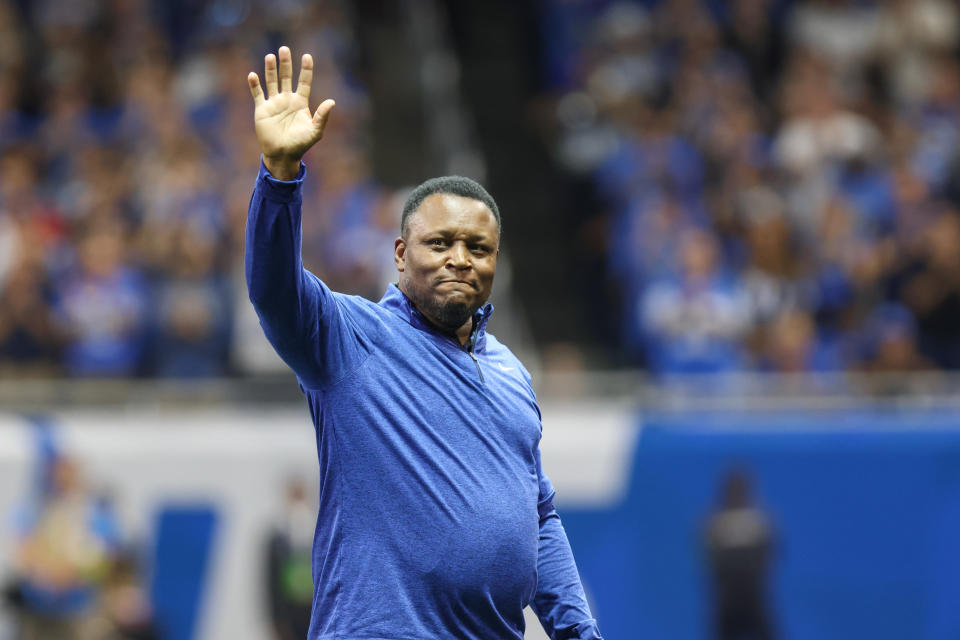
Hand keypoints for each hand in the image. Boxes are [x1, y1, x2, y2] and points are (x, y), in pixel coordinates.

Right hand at [248, 46, 335, 179]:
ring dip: (270, 69)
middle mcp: (287, 100)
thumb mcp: (315, 131)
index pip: (304, 82)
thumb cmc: (300, 145)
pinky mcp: (262, 110)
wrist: (283, 155)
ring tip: (270, 56)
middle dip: (285, 64)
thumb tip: (332, 101)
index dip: (306, 69)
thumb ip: (322, 116)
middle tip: (284, 49)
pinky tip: (253, 75)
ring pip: (272, 82)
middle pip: (286, 77)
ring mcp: (274, 104)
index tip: (307, 56)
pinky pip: (258, 94)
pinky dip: (255, 85)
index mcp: (300, 103)